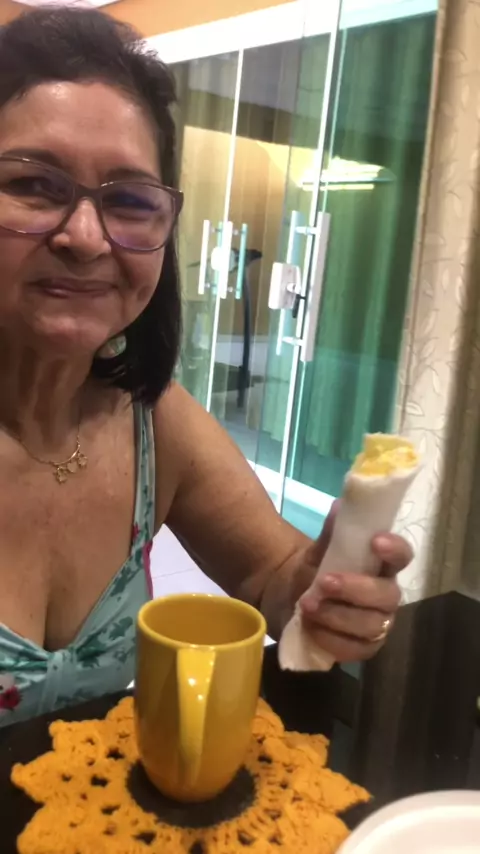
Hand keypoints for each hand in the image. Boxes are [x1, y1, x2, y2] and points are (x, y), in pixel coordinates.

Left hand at [297, 502, 411, 662]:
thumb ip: (332, 531)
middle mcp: (385, 596)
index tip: (375, 542)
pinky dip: (330, 638)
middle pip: (388, 596)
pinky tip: (310, 627)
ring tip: (306, 605)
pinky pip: (353, 650)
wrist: (288, 595)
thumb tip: (342, 506)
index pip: (403, 556)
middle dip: (355, 589)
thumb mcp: (318, 548)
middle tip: (323, 581)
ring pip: (369, 626)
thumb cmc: (313, 567)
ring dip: (336, 615)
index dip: (394, 550)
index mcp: (382, 565)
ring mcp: (375, 625)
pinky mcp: (360, 648)